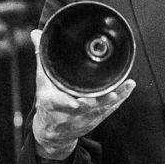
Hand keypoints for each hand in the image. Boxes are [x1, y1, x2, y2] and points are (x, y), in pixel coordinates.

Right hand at [30, 28, 135, 159]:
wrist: (53, 131)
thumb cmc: (48, 102)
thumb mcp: (42, 80)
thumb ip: (41, 56)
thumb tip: (35, 33)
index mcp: (53, 103)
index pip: (58, 102)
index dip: (66, 103)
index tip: (74, 102)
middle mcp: (69, 112)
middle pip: (85, 107)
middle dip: (97, 102)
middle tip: (110, 94)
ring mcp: (84, 117)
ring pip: (101, 108)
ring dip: (113, 98)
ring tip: (125, 86)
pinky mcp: (96, 118)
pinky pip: (110, 108)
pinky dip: (120, 97)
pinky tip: (129, 87)